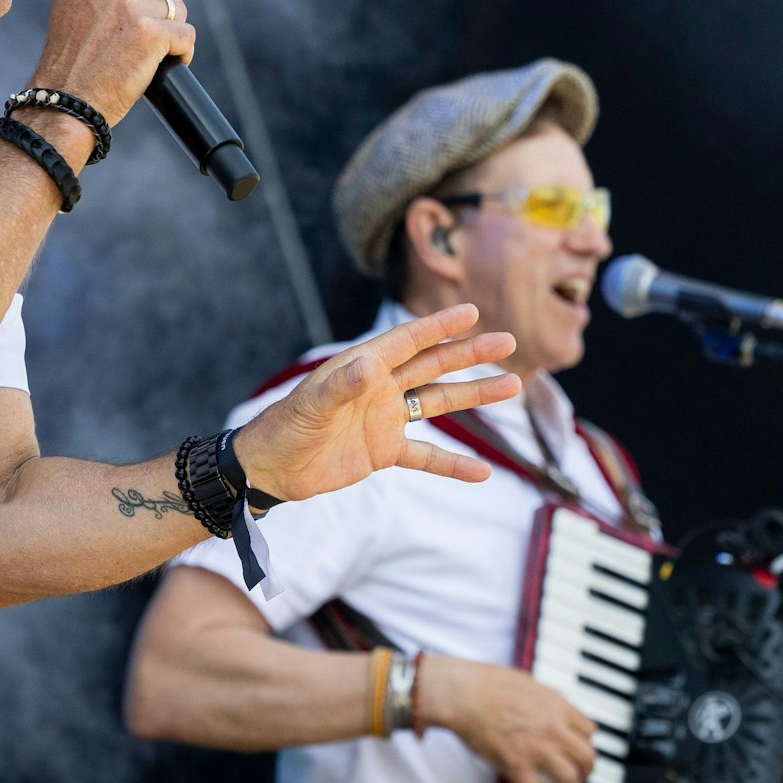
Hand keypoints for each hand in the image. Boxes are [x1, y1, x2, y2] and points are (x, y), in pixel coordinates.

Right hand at [30, 0, 194, 125]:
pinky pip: (186, 34)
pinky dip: (182, 52)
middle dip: (158, 9)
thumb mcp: (72, 10)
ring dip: (171, 30)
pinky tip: (165, 64)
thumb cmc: (72, 65)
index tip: (136, 3)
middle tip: (143, 36)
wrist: (65, 104)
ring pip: (177, 7)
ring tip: (153, 52)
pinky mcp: (150, 32)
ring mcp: (128, 6)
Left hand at [233, 304, 519, 501]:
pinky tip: (483, 471)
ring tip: (512, 386)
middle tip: (508, 342)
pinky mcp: (383, 451)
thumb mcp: (310, 406)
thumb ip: (341, 387)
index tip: (472, 311)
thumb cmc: (284, 429)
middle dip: (470, 353)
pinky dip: (453, 463)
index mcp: (362, 367)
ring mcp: (384, 418)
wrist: (270, 469)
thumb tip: (369, 366)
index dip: (439, 326)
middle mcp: (379, 387)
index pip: (408, 341)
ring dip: (473, 395)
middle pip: (433, 365)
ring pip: (438, 402)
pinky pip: (426, 454)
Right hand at [417, 655, 597, 782]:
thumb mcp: (528, 682)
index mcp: (557, 706)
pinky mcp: (516, 765)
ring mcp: (537, 748)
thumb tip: (552, 709)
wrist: (463, 693)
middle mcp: (554, 728)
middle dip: (585, 770)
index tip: (576, 748)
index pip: (589, 731)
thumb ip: (546, 699)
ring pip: (570, 778)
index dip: (583, 742)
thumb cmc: (487, 683)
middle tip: (578, 775)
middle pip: (587, 757)